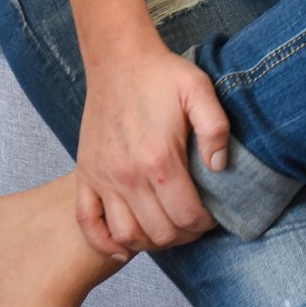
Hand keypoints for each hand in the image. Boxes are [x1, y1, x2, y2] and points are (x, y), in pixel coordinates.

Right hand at [71, 38, 232, 258]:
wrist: (118, 60)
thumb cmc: (162, 75)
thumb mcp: (200, 90)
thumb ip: (216, 128)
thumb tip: (220, 167)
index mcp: (159, 158)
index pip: (186, 216)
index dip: (205, 223)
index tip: (212, 215)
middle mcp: (128, 175)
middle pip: (160, 232)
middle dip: (184, 234)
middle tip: (194, 222)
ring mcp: (103, 177)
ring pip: (127, 235)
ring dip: (151, 242)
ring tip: (168, 228)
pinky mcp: (86, 175)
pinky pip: (88, 223)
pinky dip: (105, 242)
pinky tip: (124, 246)